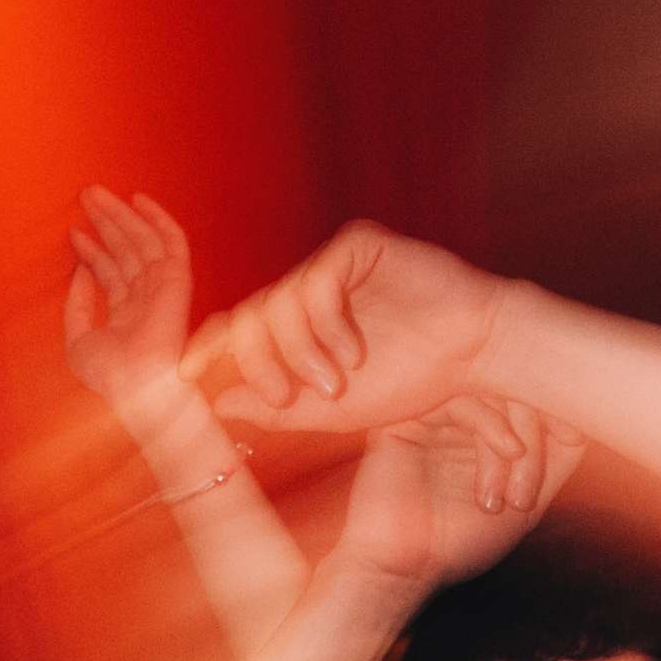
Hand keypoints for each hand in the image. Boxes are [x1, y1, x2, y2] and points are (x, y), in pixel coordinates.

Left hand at [63, 185, 194, 422]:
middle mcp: (146, 299)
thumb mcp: (79, 341)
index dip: (92, 251)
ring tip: (94, 193)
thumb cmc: (110, 375)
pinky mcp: (177, 281)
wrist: (137, 386)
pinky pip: (171, 242)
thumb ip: (77, 305)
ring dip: (121, 215)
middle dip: (106, 222)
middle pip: (125, 251)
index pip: (110, 274)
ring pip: (142, 241)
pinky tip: (137, 200)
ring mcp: (162, 288)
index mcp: (127, 315)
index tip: (73, 232)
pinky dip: (158, 219)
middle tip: (85, 196)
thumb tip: (80, 270)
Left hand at [191, 222, 515, 435]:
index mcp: (295, 329)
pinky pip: (318, 280)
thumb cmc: (410, 384)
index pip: (236, 333)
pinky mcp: (358, 247)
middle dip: (259, 363)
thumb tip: (215, 405)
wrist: (475, 356)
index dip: (207, 353)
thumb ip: (275, 410)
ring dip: (301, 352)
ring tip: (337, 383)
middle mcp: (307, 294)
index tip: (185, 378)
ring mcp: (331, 268)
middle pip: (247, 316)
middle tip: (284, 397)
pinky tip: (356, 352)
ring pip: (279, 301)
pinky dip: (329, 324)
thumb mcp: (331, 413)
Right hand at [331, 398, 580, 599]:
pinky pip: (465, 397)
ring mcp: (436, 412)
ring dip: (520, 443)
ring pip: (497, 393)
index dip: (564, 412)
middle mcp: (462, 416)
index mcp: (486, 432)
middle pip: (519, 390)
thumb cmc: (457, 542)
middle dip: (540, 439)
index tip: (576, 441)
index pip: (533, 397)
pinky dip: (495, 426)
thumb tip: (587, 413)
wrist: (401, 566)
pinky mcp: (410, 414)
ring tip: (509, 497)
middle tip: (528, 495)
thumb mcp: (527, 503)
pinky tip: (506, 453)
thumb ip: (556, 458)